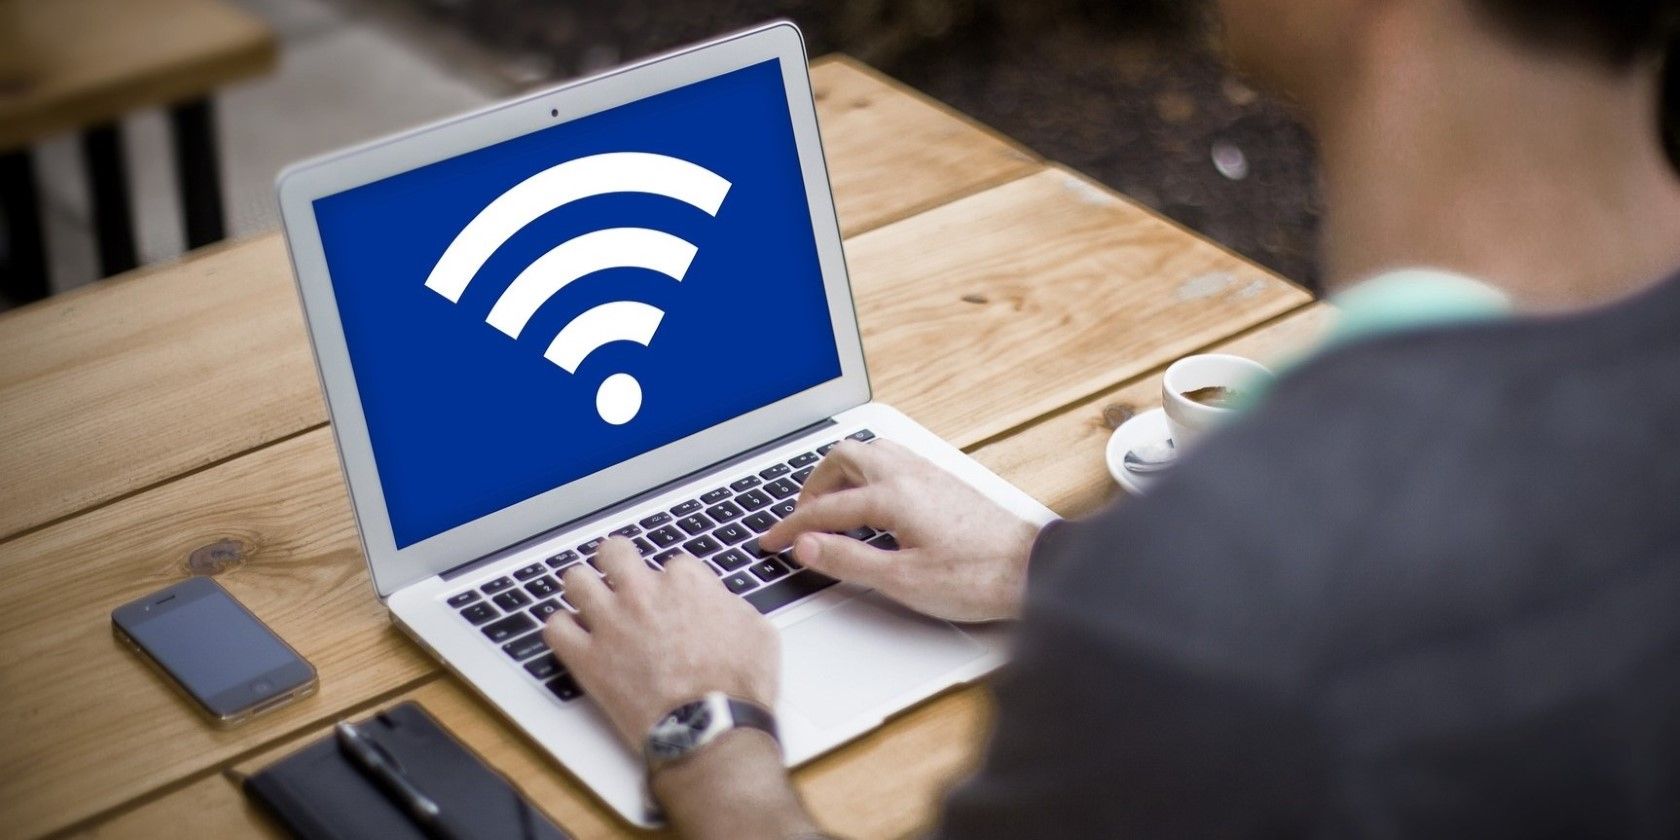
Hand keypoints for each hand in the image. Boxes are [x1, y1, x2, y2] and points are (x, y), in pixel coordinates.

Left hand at [542, 538, 777, 747]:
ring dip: (583, 588)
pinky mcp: (587, 659)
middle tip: (621, 577)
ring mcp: (611, 624)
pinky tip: (573, 636)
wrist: (710, 729)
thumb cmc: (737, 687)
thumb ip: (732, 607)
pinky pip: (555, 629)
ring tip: (589, 600)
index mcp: (685, 583)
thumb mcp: (758, 633)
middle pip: (614, 552)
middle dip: (617, 561)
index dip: (673, 583)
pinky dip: (561, 630)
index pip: (672, 563)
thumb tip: (721, 605)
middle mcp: (643, 594)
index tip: (675, 600)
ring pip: (575, 580)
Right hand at [759, 439, 1042, 621]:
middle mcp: (909, 474)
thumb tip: (807, 546)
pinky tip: (871, 499)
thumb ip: (848, 561)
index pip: (826, 508)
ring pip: (870, 452)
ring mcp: (929, 473)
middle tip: (800, 518)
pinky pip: (892, 459)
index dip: (791, 527)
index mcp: (893, 496)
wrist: (1032, 570)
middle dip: (813, 486)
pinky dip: (867, 472)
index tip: (772, 542)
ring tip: (829, 505)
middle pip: (843, 458)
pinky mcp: (944, 481)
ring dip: (841, 473)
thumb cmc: (976, 577)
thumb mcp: (902, 581)